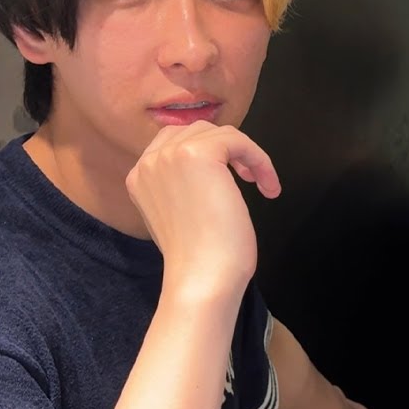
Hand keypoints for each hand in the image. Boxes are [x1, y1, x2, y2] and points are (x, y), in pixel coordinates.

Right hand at [126, 122, 280, 304]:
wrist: (202, 277)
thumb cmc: (199, 258)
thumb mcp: (180, 214)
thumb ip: (183, 187)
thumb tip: (211, 172)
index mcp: (140, 177)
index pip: (173, 142)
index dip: (208, 152)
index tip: (232, 176)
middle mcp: (149, 162)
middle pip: (196, 131)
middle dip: (226, 149)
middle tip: (247, 177)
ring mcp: (170, 156)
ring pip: (218, 132)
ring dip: (245, 154)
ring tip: (260, 182)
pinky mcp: (198, 154)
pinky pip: (238, 139)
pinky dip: (258, 158)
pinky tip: (268, 185)